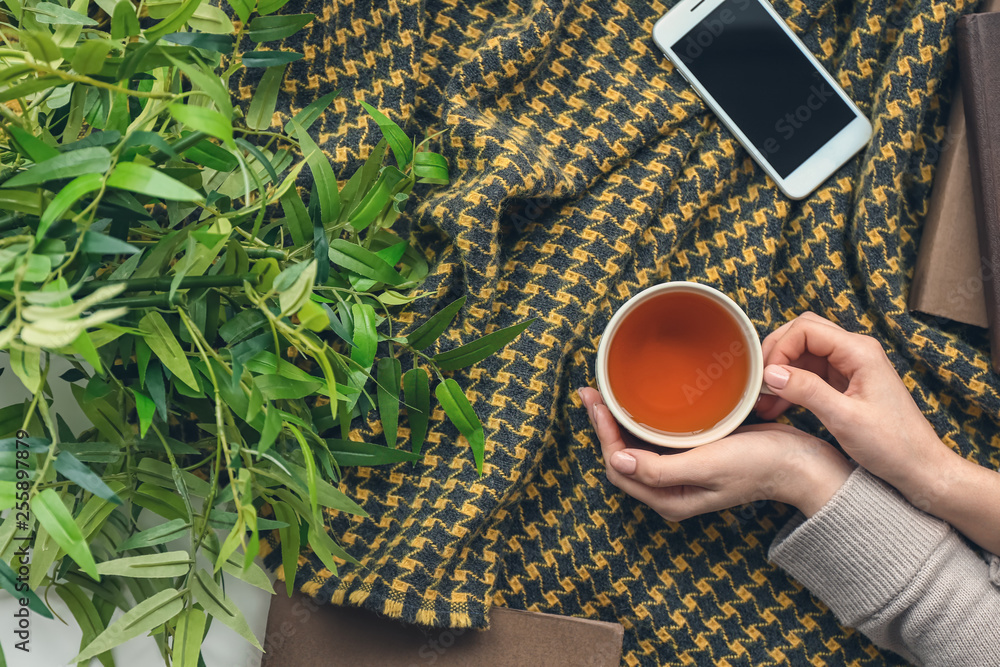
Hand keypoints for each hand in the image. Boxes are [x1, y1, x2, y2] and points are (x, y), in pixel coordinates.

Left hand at [578, 387, 852, 518]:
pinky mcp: (694, 456)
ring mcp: (682, 473)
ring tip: (606, 392)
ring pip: (636, 447)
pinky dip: (642, 421)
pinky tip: (639, 402)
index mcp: (669, 498)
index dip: (603, 435)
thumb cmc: (759, 465)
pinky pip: (656, 439)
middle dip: (604, 426)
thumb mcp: (707, 466)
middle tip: (592, 391)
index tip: (596, 402)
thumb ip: (659, 469)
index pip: (619, 466)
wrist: (801, 462)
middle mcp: (670, 489)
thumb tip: (617, 459)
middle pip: (622, 457)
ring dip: (620, 421)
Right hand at [754, 312, 945, 497]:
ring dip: (780, 372)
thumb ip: (806, 390)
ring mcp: (850, 367)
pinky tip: (777, 406)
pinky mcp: (846, 384)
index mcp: (860, 352)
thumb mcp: (844, 418)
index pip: (805, 330)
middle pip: (802, 334)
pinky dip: (790, 386)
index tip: (765, 377)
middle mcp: (855, 352)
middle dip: (775, 354)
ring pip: (803, 354)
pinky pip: (810, 374)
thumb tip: (770, 373)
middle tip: (757, 382)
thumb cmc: (892, 445)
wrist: (919, 468)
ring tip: (763, 399)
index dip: (779, 349)